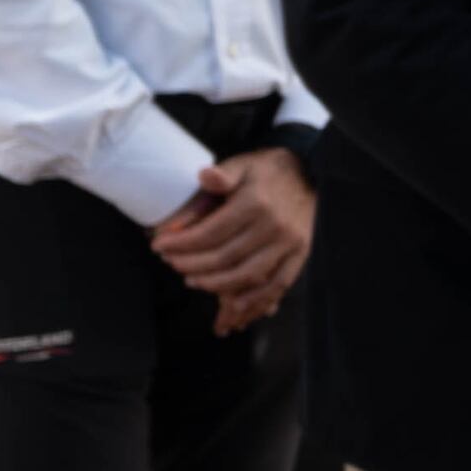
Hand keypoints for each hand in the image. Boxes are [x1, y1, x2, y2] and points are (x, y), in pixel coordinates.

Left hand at [149, 148, 312, 321]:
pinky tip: (232, 305)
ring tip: (193, 280)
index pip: (210, 232)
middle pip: (224, 257)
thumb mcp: (242, 164)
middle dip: (191, 265)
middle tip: (172, 264)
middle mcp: (274, 226)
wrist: (311, 174)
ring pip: (247, 275)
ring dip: (215, 284)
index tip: (159, 246)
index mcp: (256, 203)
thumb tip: (204, 176)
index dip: (181, 243)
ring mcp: (289, 243)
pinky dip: (254, 300)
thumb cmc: (268, 171)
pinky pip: (277, 284)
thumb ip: (222, 174)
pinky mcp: (300, 254)